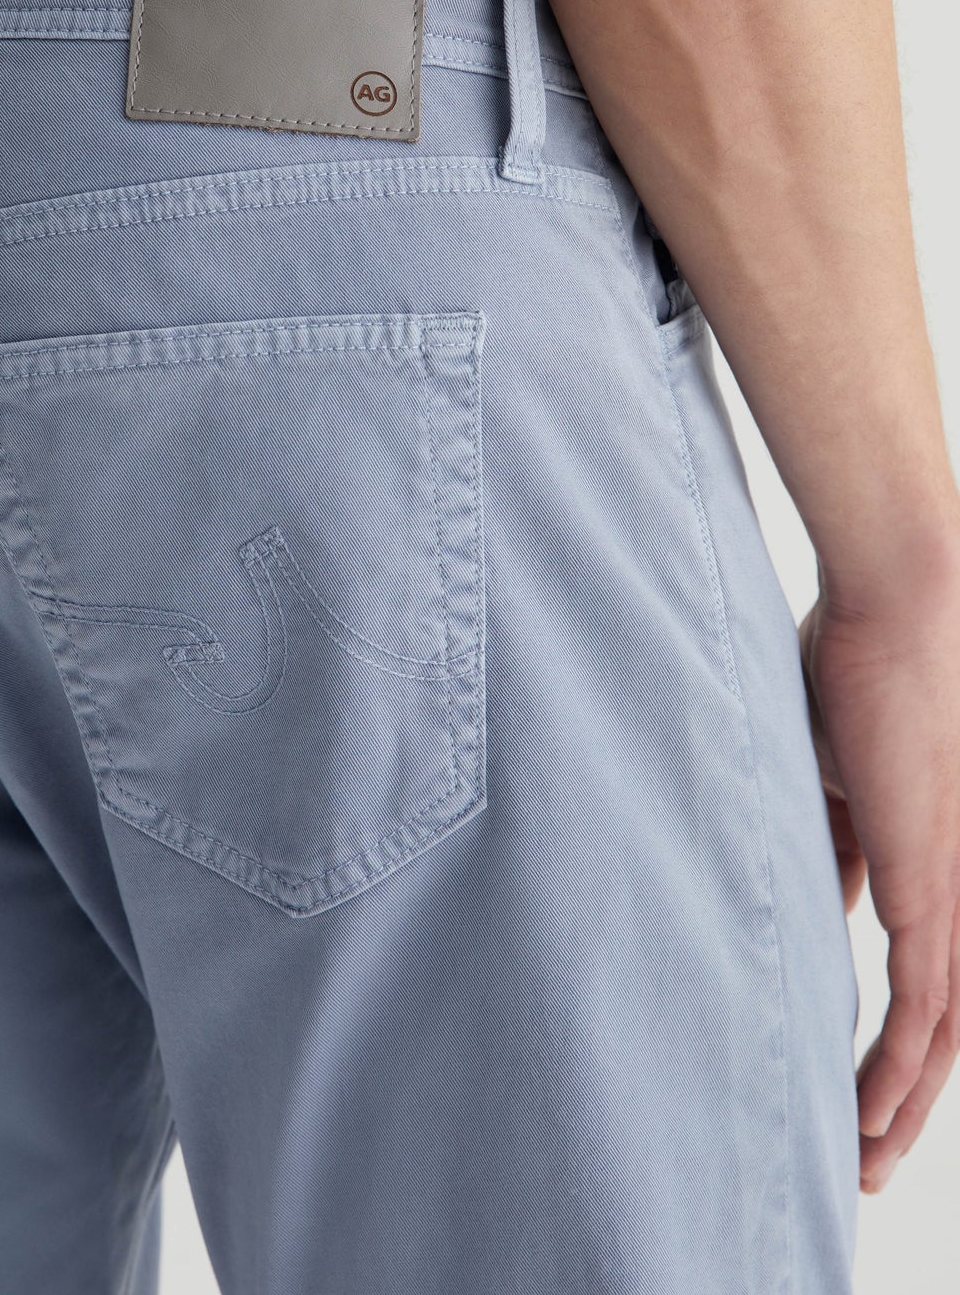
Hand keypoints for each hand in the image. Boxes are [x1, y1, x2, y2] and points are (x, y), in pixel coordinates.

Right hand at [798, 547, 959, 1194]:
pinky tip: (870, 1111)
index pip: (926, 978)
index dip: (898, 1044)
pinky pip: (926, 1004)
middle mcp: (957, 887)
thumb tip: (823, 896)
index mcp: (932, 861)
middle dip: (907, 1102)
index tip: (855, 1088)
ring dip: (905, 1106)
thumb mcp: (834, 776)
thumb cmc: (860, 667)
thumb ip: (839, 843)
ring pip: (947, 1036)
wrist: (906, 606)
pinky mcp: (935, 884)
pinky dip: (899, 1070)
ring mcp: (954, 889)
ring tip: (864, 1161)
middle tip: (867, 1157)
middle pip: (949, 1028)